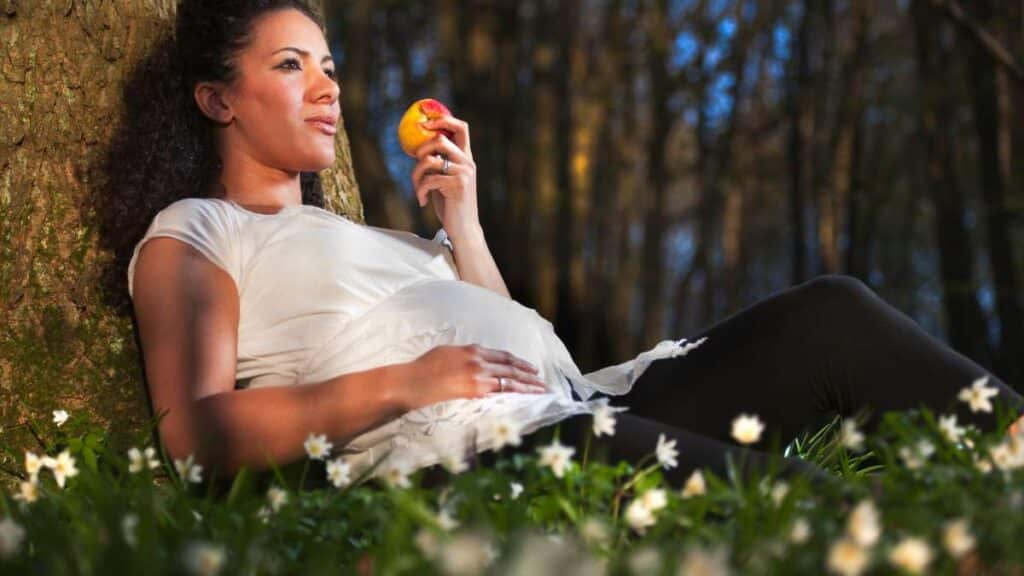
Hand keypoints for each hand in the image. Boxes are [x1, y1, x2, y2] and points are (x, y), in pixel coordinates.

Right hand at [398, 344, 547, 410]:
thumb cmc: (426, 367)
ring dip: (527, 385)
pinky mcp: (475, 390)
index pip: (502, 355)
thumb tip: (475, 360)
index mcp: (473, 349)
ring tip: (540, 389)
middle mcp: (479, 360)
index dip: (518, 361)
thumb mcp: (448, 352)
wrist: (416, 381)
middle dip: (528, 374)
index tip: (529, 367)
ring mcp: (478, 375)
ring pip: (510, 380)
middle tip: (541, 379)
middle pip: (510, 367)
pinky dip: (514, 393)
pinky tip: (523, 397)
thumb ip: (465, 355)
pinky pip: (500, 391)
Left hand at [409, 116, 478, 242]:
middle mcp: (467, 162)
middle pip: (440, 139)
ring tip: (417, 189)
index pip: (461, 128)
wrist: (463, 228)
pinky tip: (422, 201)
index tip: (424, 124)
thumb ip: (436, 163)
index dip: (443, 120)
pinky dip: (420, 191)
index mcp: (465, 157)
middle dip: (420, 149)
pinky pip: (429, 179)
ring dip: (416, 175)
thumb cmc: (450, 204)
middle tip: (415, 162)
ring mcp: (464, 173)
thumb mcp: (443, 179)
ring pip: (429, 160)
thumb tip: (415, 148)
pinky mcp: (458, 185)